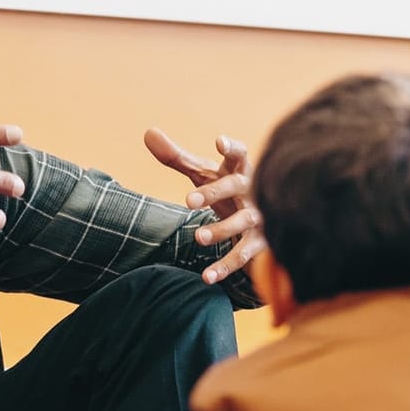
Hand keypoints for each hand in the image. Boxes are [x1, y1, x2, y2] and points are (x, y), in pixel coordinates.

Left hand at [144, 128, 265, 283]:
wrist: (261, 220)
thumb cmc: (226, 189)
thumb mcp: (203, 173)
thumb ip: (177, 157)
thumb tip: (148, 132)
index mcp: (239, 169)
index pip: (239, 153)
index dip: (231, 147)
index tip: (219, 142)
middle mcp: (252, 191)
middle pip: (235, 187)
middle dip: (213, 193)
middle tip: (187, 201)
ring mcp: (259, 217)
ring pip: (243, 222)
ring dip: (221, 230)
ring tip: (196, 237)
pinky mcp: (261, 243)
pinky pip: (244, 255)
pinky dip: (225, 267)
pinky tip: (206, 277)